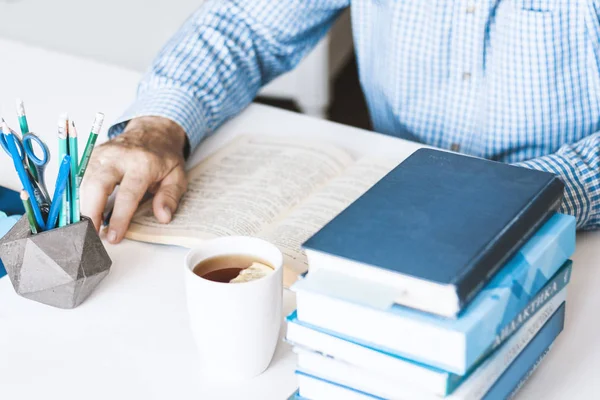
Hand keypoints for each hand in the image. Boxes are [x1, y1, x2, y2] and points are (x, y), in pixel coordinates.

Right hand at [80, 116, 187, 243]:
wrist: (152, 132)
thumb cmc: (164, 157)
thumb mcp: (177, 176)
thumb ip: (170, 197)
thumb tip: (163, 217)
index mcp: (142, 163)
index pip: (127, 193)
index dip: (119, 217)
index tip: (114, 237)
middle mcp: (118, 157)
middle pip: (97, 184)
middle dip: (91, 212)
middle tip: (90, 234)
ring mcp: (102, 154)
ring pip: (84, 181)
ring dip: (82, 206)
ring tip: (86, 228)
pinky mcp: (92, 156)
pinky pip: (80, 178)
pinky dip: (79, 196)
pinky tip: (84, 212)